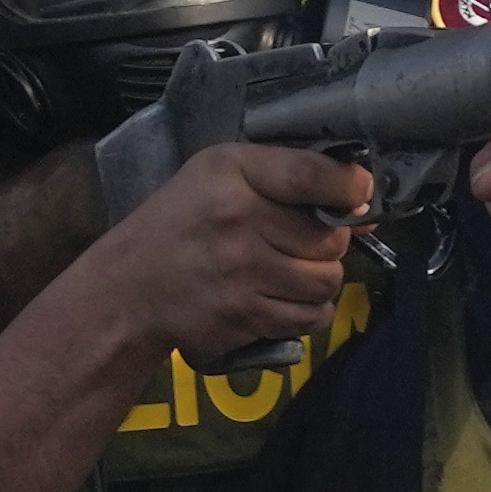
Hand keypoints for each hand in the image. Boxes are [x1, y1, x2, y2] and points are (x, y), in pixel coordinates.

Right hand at [86, 136, 376, 366]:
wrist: (128, 290)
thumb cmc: (179, 224)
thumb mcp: (219, 177)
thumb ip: (288, 179)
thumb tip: (362, 204)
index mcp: (231, 174)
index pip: (314, 175)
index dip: (349, 187)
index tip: (355, 194)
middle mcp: (238, 221)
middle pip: (331, 237)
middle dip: (326, 242)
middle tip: (299, 243)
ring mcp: (242, 274)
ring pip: (328, 280)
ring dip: (318, 279)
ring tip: (290, 272)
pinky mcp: (244, 316)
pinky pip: (311, 317)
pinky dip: (308, 311)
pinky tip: (282, 299)